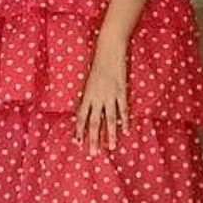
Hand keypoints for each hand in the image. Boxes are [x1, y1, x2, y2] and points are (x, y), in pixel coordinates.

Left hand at [75, 36, 128, 154]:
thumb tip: (87, 110)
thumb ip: (89, 96)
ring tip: (112, 147)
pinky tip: (125, 131)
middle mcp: (96, 97)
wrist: (108, 49)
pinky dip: (124, 120)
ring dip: (110, 134)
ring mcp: (109, 95)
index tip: (77, 143)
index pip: (80, 117)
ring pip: (109, 119)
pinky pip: (122, 109)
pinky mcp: (121, 90)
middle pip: (94, 122)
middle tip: (93, 153)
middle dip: (93, 139)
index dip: (78, 130)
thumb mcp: (89, 81)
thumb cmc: (97, 63)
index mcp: (86, 95)